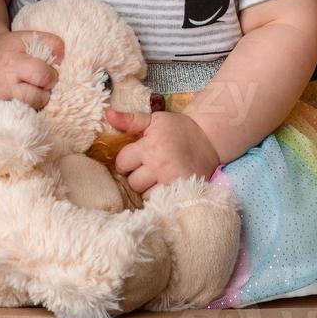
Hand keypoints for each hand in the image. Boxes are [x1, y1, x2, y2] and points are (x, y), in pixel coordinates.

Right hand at [0, 30, 63, 106]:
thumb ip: (51, 42)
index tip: (45, 72)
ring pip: (30, 111)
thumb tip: (62, 59)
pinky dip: (21, 111)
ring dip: (33, 102)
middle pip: (38, 98)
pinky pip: (16, 120)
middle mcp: (1, 86)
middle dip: (43, 91)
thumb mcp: (27, 37)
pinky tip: (16, 100)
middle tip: (35, 83)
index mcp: (11, 64)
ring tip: (25, 90)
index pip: (44, 76)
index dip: (51, 75)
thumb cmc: (6, 49)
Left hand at [105, 108, 220, 198]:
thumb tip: (108, 115)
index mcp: (149, 146)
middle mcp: (159, 165)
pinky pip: (159, 202)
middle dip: (136, 176)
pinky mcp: (181, 191)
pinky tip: (163, 187)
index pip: (122, 162)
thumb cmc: (178, 129)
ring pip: (144, 195)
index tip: (136, 158)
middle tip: (147, 168)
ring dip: (147, 188)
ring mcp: (171, 180)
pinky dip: (159, 197)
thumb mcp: (154, 120)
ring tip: (156, 178)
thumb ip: (131, 120)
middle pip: (132, 182)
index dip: (126, 161)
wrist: (208, 139)